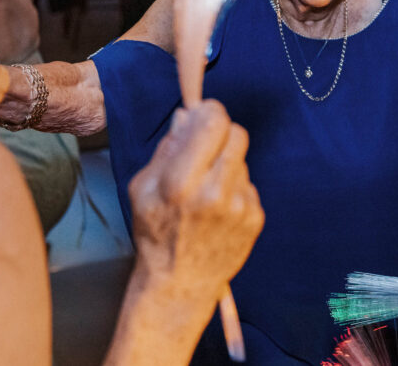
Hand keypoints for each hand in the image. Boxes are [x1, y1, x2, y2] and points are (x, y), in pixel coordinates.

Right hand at [127, 100, 262, 297]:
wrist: (179, 284)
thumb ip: (166, 149)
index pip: (214, 121)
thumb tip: (186, 116)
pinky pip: (249, 184)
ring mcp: (240, 206)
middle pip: (237, 133)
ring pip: (243, 158)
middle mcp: (215, 192)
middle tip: (207, 147)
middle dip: (222, 133)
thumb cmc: (156, 234)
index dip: (210, 112)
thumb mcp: (142, 189)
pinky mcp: (255, 218)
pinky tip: (218, 207)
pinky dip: (235, 187)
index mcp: (181, 182)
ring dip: (227, 163)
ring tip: (207, 188)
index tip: (203, 117)